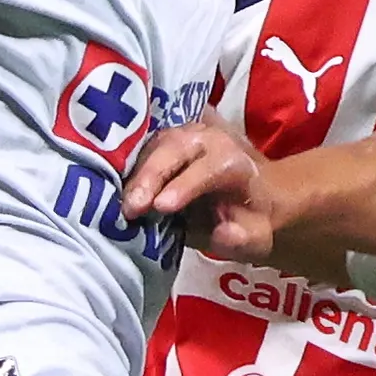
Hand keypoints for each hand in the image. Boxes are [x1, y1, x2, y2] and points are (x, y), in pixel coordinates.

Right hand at [124, 119, 272, 257]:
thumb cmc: (251, 221)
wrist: (249, 200)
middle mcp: (209, 141)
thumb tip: (224, 234)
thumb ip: (243, 237)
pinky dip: (129, 172)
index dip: (185, 185)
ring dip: (136, 175)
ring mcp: (183, 137)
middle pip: (176, 148)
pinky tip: (118, 195)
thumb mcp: (257, 237)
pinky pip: (141, 151)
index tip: (162, 207)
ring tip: (124, 205)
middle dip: (152, 176)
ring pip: (154, 146)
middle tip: (133, 207)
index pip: (210, 168)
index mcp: (236, 162)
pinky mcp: (162, 144)